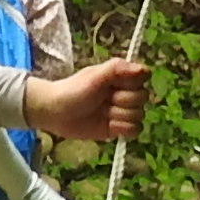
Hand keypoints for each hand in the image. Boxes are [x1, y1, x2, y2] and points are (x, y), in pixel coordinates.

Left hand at [29, 57, 145, 141]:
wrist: (55, 112)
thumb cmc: (73, 90)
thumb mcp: (94, 76)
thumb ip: (118, 69)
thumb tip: (143, 70)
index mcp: (122, 77)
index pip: (144, 77)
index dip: (133, 83)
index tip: (115, 85)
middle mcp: (126, 93)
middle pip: (143, 98)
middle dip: (122, 101)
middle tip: (102, 100)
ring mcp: (123, 112)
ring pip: (139, 115)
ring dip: (118, 115)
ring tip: (101, 112)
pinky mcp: (119, 128)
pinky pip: (135, 130)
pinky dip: (123, 129)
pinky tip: (109, 125)